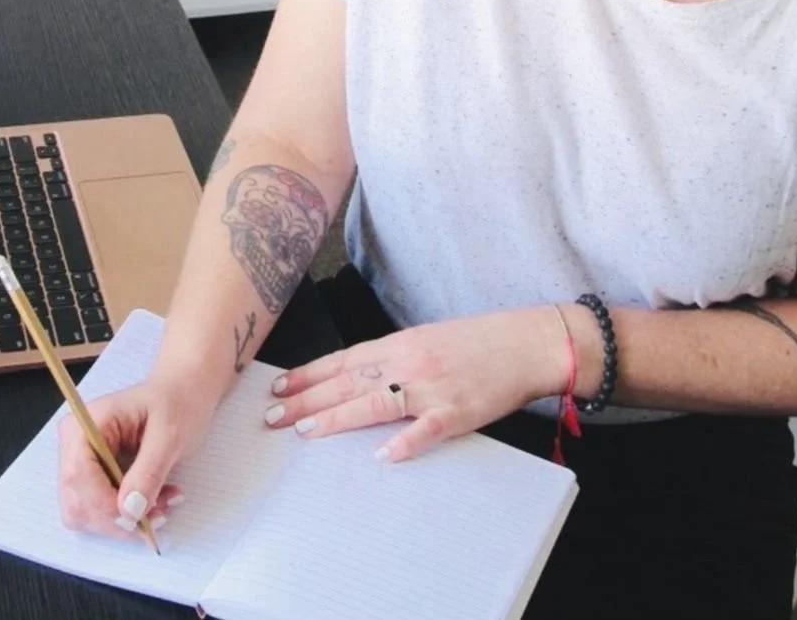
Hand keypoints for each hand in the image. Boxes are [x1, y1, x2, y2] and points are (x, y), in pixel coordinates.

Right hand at [57, 374, 216, 538]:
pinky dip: (127, 516)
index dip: (104, 504)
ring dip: (125, 521)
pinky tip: (156, 502)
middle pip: (77, 502)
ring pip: (87, 515)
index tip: (140, 517)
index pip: (78, 474)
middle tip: (161, 512)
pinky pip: (99, 513)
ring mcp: (79, 463)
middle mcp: (74, 444)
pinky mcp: (91, 479)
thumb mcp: (170, 433)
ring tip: (163, 504)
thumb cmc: (176, 403)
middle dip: (118, 518)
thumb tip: (129, 512)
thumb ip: (149, 471)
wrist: (181, 394)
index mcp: (87, 423)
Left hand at [263, 308, 569, 461]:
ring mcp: (431, 387)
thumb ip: (392, 359)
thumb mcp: (426, 341)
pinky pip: (426, 430)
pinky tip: (382, 456)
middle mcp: (408, 362)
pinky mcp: (457, 412)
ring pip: (375, 403)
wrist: (523, 343)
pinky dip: (404, 443)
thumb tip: (354, 377)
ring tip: (305, 432)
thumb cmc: (475, 343)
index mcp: (399, 344)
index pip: (342, 361)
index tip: (277, 387)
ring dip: (337, 418)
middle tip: (272, 416)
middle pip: (347, 383)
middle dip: (306, 400)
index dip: (307, 375)